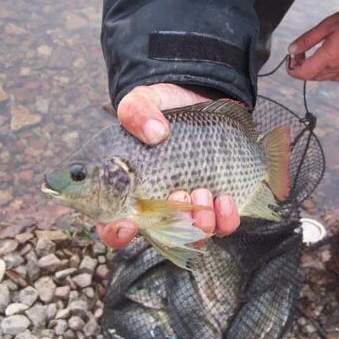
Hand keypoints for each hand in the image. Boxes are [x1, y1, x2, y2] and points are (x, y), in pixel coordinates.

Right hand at [96, 83, 239, 248]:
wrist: (198, 102)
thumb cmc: (162, 109)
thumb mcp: (142, 101)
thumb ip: (136, 111)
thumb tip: (154, 133)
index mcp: (128, 191)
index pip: (113, 226)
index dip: (116, 233)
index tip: (128, 223)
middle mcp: (158, 207)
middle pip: (160, 238)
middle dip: (172, 224)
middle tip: (179, 193)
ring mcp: (189, 209)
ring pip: (193, 238)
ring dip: (199, 224)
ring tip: (203, 192)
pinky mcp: (216, 204)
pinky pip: (222, 227)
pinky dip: (225, 219)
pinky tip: (224, 198)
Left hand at [287, 11, 338, 80]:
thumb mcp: (325, 26)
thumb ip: (307, 40)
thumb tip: (292, 49)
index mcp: (329, 57)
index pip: (304, 72)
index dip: (292, 69)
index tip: (289, 60)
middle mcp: (335, 68)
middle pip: (310, 76)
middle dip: (300, 67)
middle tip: (298, 53)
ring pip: (319, 77)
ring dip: (310, 69)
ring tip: (308, 55)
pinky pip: (330, 77)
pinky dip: (321, 72)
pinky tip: (321, 62)